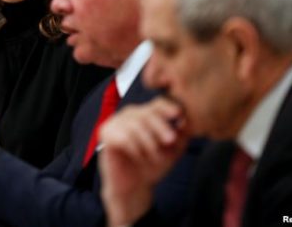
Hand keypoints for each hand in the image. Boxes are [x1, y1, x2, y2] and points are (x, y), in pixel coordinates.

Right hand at [98, 97, 189, 225]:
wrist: (134, 187)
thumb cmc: (152, 166)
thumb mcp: (173, 151)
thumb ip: (181, 136)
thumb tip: (186, 120)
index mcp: (145, 115)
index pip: (156, 105)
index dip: (167, 107)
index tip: (178, 114)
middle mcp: (129, 115)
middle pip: (146, 113)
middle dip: (160, 126)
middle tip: (171, 140)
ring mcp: (116, 123)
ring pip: (134, 124)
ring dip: (149, 142)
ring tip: (155, 157)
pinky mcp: (106, 135)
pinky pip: (122, 136)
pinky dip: (135, 148)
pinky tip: (139, 157)